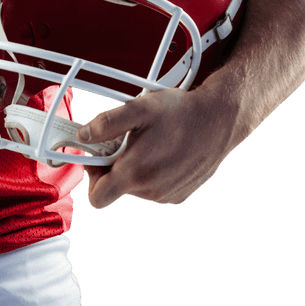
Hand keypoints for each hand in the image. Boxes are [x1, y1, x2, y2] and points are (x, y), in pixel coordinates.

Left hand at [78, 86, 235, 207]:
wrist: (220, 119)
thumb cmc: (181, 112)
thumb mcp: (139, 108)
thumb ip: (106, 123)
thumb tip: (84, 135)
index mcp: (136, 173)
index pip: (97, 197)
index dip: (91, 176)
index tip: (97, 156)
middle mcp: (151, 190)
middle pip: (116, 188)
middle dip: (114, 165)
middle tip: (124, 140)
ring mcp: (167, 194)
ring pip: (135, 187)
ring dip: (135, 168)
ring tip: (148, 142)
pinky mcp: (181, 194)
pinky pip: (154, 188)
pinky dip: (153, 173)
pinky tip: (163, 151)